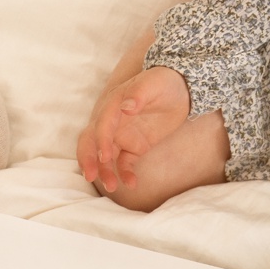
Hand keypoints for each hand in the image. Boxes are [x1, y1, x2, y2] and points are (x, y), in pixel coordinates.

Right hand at [77, 66, 190, 192]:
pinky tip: (132, 184)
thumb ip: (139, 93)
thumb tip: (125, 106)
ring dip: (105, 172)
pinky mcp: (133, 147)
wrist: (181, 89)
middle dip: (88, 159)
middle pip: (91, 142)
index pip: (101, 124)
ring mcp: (122, 136)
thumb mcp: (154, 83)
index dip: (101, 141)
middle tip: (90, 176)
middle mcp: (112, 122)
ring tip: (112, 187)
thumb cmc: (164, 82)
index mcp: (113, 104)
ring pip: (105, 157)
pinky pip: (125, 163)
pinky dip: (126, 174)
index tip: (105, 157)